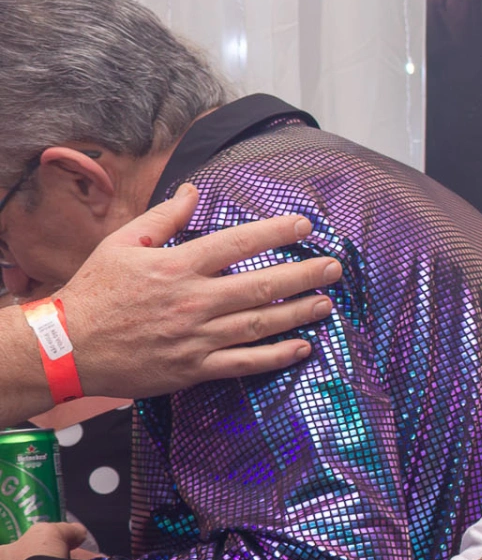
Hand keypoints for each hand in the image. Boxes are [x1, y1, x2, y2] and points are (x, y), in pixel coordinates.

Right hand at [57, 182, 342, 398]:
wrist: (69, 346)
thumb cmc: (96, 291)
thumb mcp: (123, 244)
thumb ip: (163, 218)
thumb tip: (192, 192)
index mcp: (178, 266)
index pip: (237, 243)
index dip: (275, 233)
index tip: (303, 225)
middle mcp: (195, 301)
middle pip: (261, 285)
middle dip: (304, 274)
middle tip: (334, 267)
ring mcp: (198, 337)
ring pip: (261, 323)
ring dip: (299, 313)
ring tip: (326, 303)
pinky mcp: (196, 368)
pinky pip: (246, 362)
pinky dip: (277, 356)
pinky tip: (302, 347)